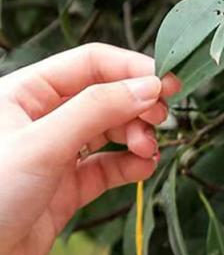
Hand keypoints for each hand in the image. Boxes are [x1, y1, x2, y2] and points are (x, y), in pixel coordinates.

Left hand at [0, 42, 179, 254]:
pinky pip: (108, 169)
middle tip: (162, 122)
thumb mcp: (44, 144)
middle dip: (137, 107)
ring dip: (137, 138)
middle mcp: (41, 120)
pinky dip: (130, 166)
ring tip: (148, 151)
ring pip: (110, 134)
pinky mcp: (66, 190)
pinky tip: (143, 168)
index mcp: (23, 92)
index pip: (90, 64)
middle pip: (105, 97)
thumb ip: (97, 111)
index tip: (170, 84)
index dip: (131, 70)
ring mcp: (55, 156)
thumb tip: (149, 87)